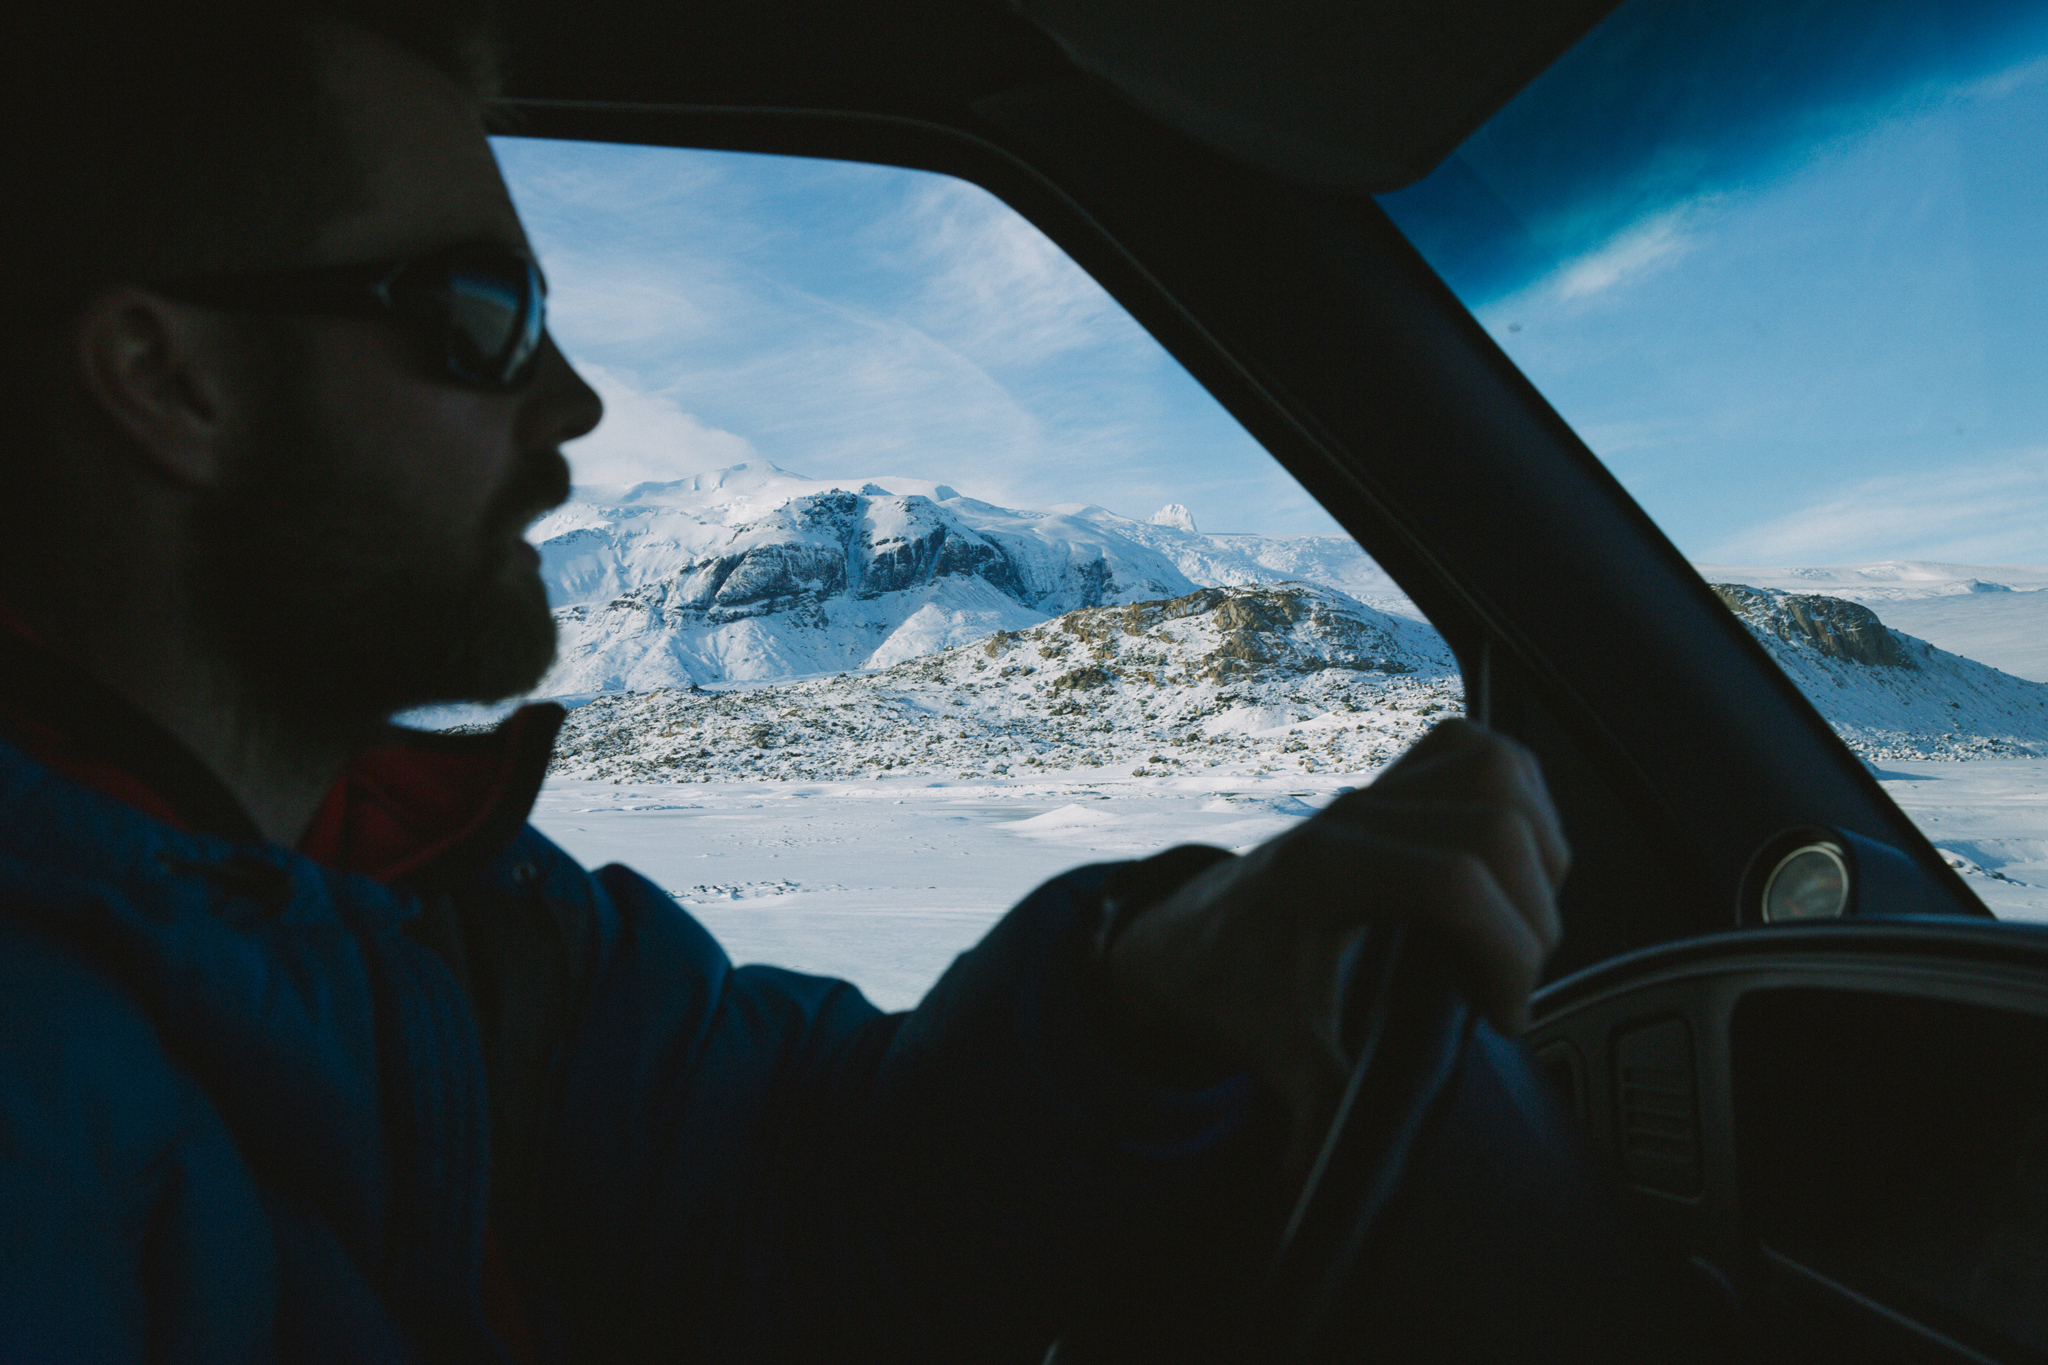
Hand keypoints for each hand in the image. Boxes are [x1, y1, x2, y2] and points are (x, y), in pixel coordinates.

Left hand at [1100, 719, 1569, 1171]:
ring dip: (1538, 846)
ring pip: (1498, 768)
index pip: (1456, 879)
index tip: (1503, 1013)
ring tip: (1520, 920)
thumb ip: (1313, 1104)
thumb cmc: (1222, 983)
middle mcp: (1354, 814)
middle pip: (1496, 820)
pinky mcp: (1390, 785)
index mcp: (1325, 868)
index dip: (1507, 951)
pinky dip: (1515, 795)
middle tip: (1509, 979)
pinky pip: (1474, 749)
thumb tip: (1320, 1179)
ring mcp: (1374, 791)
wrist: (1179, 939)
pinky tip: (1511, 861)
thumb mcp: (1270, 1048)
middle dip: (1533, 912)